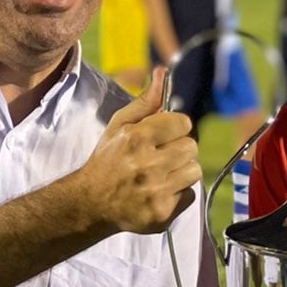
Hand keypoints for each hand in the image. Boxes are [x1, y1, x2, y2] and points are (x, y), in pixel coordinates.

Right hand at [76, 67, 200, 233]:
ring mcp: (156, 191)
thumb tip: (163, 73)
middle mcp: (147, 165)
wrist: (91, 203)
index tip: (164, 135)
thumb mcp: (120, 126)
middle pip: (192, 147)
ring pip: (194, 171)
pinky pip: (189, 195)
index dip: (175, 128)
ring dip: (181, 171)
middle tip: (161, 157)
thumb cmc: (108, 160)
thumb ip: (145, 101)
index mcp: (137, 139)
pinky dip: (178, 194)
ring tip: (161, 175)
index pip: (183, 123)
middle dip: (179, 150)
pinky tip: (159, 192)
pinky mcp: (162, 213)